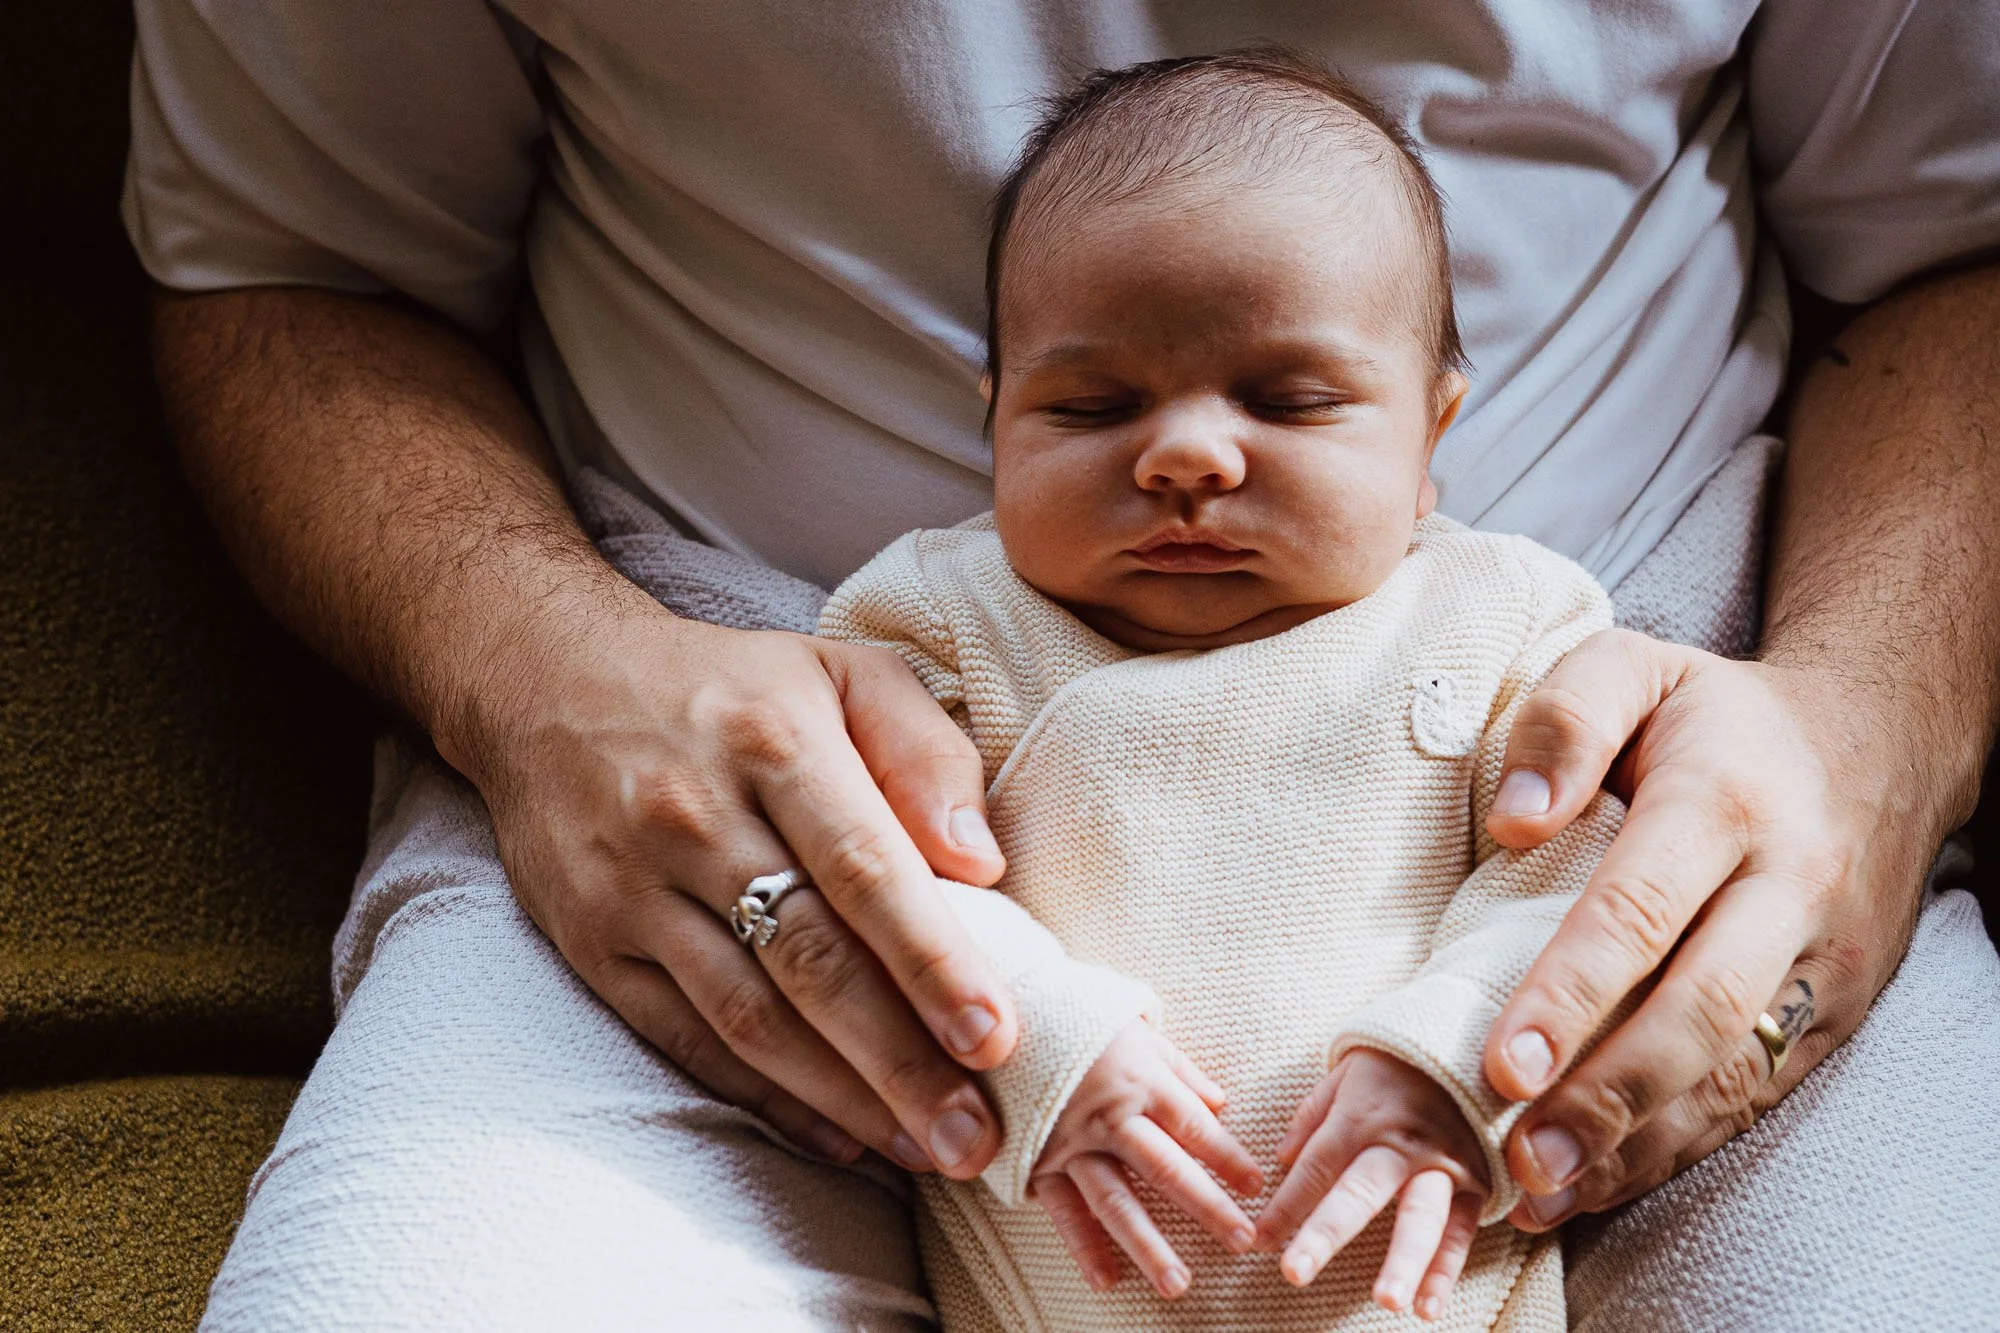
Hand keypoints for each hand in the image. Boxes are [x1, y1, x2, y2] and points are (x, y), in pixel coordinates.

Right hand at [442, 593, 1023, 1178]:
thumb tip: (982, 862)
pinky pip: (684, 1038)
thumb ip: (925, 752)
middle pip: (808, 959)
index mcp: (774, 742)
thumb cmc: (733, 687)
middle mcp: (697, 818)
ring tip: (924, 1149)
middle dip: (899, 1060)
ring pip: (747, 1015)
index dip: (930, 959)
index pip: (862, 866)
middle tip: (975, 1136)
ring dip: (843, 1096)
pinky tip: (837, 1133)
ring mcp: (635, 888)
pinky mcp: (592, 942)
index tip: (996, 1036)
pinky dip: (763, 1096)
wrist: (550, 680)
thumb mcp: (843, 671)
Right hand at [1026, 1023, 1263, 1299]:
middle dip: (1206, 1206)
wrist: (999, 1015)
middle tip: (1242, 1242)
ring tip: (1178, 1284)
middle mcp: (1109, 1115)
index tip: (1256, 1188)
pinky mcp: (1036, 1161)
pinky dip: (1084, 1246)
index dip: (1228, 1157)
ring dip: (1149, 1244)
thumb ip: (1178, 1068)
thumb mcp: (1133, 1028)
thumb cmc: (1077, 1021)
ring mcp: (1070, 1142)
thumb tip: (1220, 1103)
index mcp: (1139, 1079)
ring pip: (1116, 1200)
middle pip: (1166, 1168)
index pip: (1194, 1125)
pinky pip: (1063, 1209)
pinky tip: (1108, 1280)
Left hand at [1253, 1049, 1487, 1317]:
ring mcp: (1442, 1163)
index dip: (1284, 1206)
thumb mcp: (1350, 1070)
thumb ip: (1314, 1114)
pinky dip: (1447, 1269)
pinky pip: (1462, 1229)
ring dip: (1404, 1261)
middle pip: (1356, 1195)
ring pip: (1421, 1217)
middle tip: (1294, 1272)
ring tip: (1388, 1302)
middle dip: (1323, 1235)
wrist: (1478, 1036)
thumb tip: (1281, 1158)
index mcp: (1360, 1115)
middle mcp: (1399, 1143)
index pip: (1313, 1168)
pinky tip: (1429, 1306)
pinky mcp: (1478, 1177)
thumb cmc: (1401, 1059)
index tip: (1258, 1241)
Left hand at [1479, 630, 1939, 1227]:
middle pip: (1698, 1010)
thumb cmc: (1716, 715)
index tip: (1502, 1064)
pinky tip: (1602, 1177)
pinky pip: (1758, 1090)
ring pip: (1735, 1071)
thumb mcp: (1633, 665)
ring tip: (1545, 1192)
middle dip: (1607, 1094)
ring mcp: (1821, 958)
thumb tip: (1514, 822)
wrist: (1875, 740)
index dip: (1570, 995)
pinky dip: (1680, 1144)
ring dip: (1639, 1142)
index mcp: (1724, 800)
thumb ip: (1564, 720)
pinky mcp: (1835, 1008)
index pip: (1639, 909)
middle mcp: (1786, 887)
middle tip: (1521, 1154)